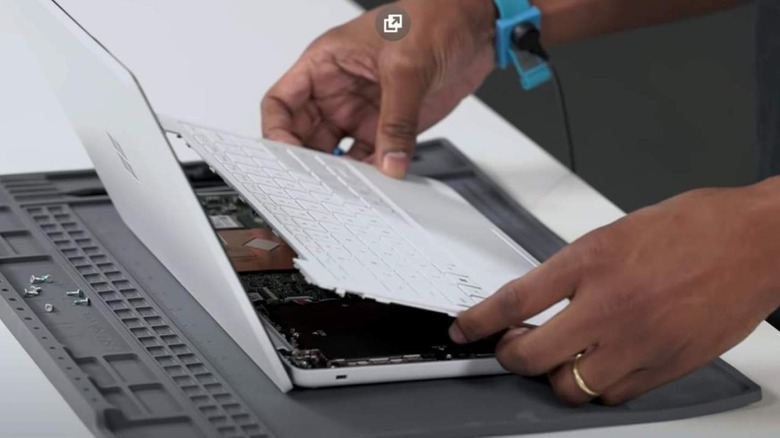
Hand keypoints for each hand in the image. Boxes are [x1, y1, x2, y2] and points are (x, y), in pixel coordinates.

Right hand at [261, 0, 495, 177]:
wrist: (475, 25)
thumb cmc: (434, 17)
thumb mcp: (407, 66)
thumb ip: (396, 120)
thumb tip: (389, 161)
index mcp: (325, 63)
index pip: (281, 103)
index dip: (277, 131)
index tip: (286, 155)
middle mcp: (338, 89)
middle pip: (304, 135)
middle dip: (308, 161)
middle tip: (318, 183)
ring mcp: (362, 109)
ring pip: (336, 152)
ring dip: (340, 172)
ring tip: (347, 189)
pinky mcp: (388, 125)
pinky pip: (370, 157)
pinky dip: (371, 173)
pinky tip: (375, 183)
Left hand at [450, 180, 779, 404]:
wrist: (758, 242)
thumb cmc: (695, 227)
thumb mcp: (615, 233)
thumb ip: (573, 270)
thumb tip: (538, 300)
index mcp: (592, 261)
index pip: (515, 300)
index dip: (479, 321)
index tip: (465, 330)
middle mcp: (611, 305)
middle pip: (531, 355)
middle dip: (509, 357)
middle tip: (509, 347)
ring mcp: (639, 342)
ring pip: (570, 386)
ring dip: (553, 376)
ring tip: (556, 358)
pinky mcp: (666, 366)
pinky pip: (613, 395)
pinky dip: (597, 385)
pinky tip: (599, 365)